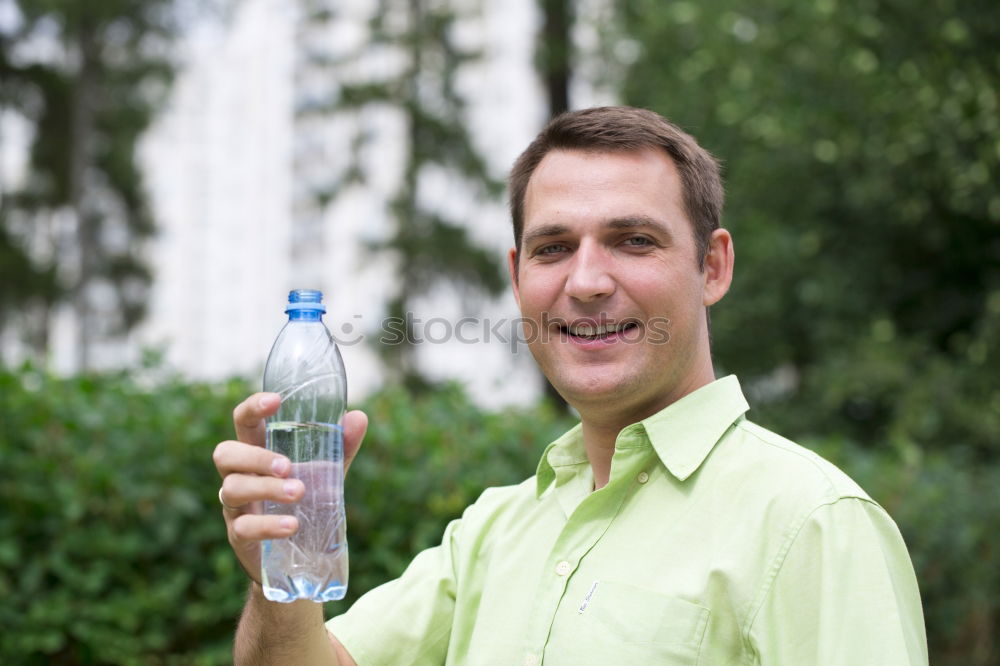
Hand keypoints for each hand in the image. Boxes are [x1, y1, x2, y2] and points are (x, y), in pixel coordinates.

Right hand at [213, 393, 367, 582]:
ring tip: (299, 493)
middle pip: (225, 453)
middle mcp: (240, 474)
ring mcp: (236, 505)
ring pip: (232, 488)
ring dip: (267, 488)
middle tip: (288, 466)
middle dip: (255, 456)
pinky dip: (269, 525)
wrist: (300, 555)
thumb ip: (341, 447)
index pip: (242, 421)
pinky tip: (293, 525)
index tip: (275, 401)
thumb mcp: (327, 472)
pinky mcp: (238, 535)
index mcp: (258, 451)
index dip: (252, 408)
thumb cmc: (307, 501)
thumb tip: (359, 416)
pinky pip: (244, 527)